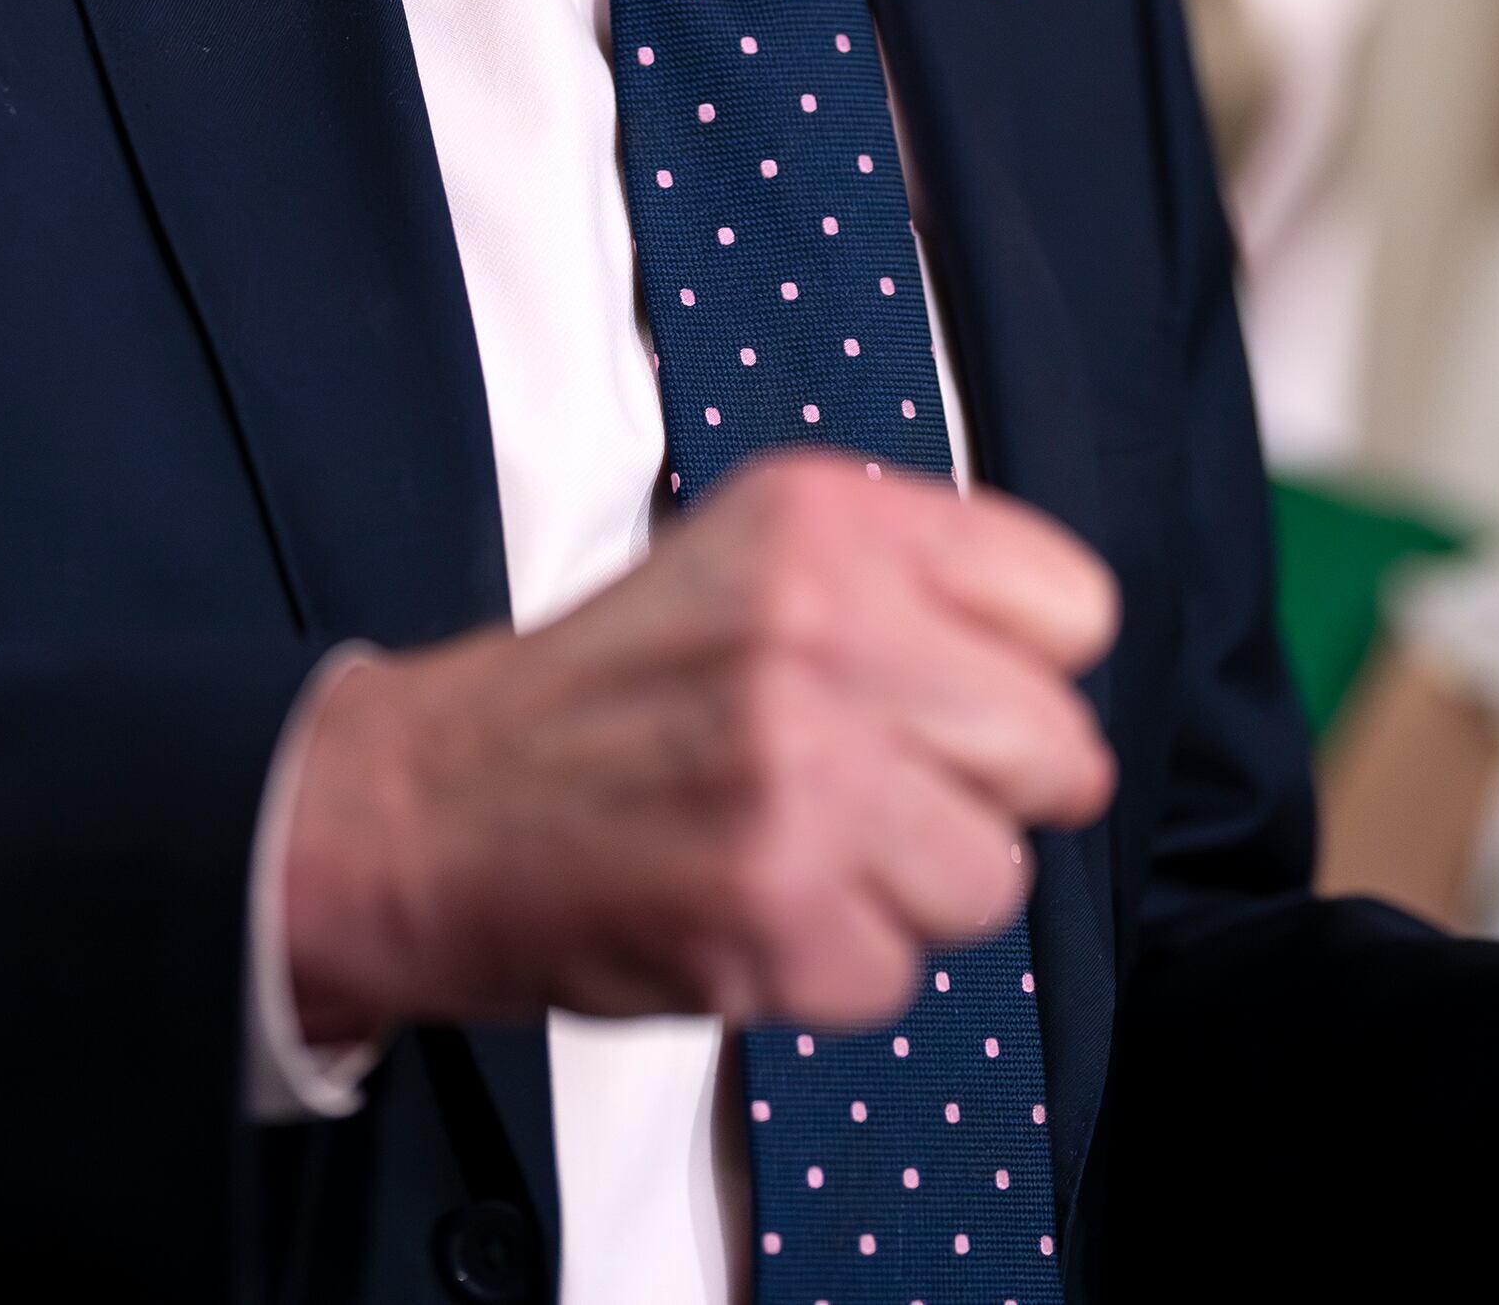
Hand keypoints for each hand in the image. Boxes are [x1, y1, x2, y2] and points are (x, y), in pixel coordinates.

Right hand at [277, 448, 1117, 1040]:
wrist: (426, 808)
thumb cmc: (603, 698)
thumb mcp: (750, 557)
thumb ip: (908, 581)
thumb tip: (1054, 669)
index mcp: (826, 523)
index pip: (1072, 607)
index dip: (1014, 672)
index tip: (937, 696)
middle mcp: (819, 630)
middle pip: (1055, 753)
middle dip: (975, 796)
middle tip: (861, 793)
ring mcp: (799, 773)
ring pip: (992, 879)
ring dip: (904, 895)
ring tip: (793, 850)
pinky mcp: (774, 908)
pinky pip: (900, 975)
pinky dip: (828, 969)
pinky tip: (744, 909)